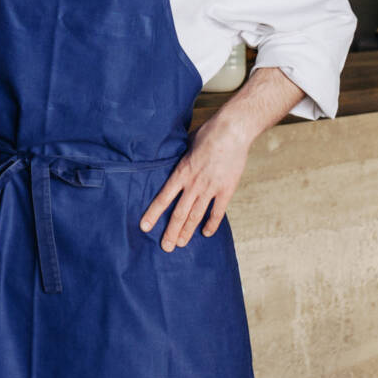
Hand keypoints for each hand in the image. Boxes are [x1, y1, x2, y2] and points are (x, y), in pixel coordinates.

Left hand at [138, 119, 249, 250]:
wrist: (232, 131)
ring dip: (187, 231)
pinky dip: (212, 224)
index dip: (153, 214)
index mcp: (181, 173)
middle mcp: (193, 184)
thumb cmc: (208, 133)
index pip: (163, 198)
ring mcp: (210, 188)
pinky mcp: (226, 189)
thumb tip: (174, 160)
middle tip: (165, 247)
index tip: (144, 227)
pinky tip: (206, 233)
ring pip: (196, 215)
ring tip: (180, 244)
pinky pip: (218, 211)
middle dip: (171, 232)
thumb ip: (181, 158)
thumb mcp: (186, 145)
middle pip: (179, 213)